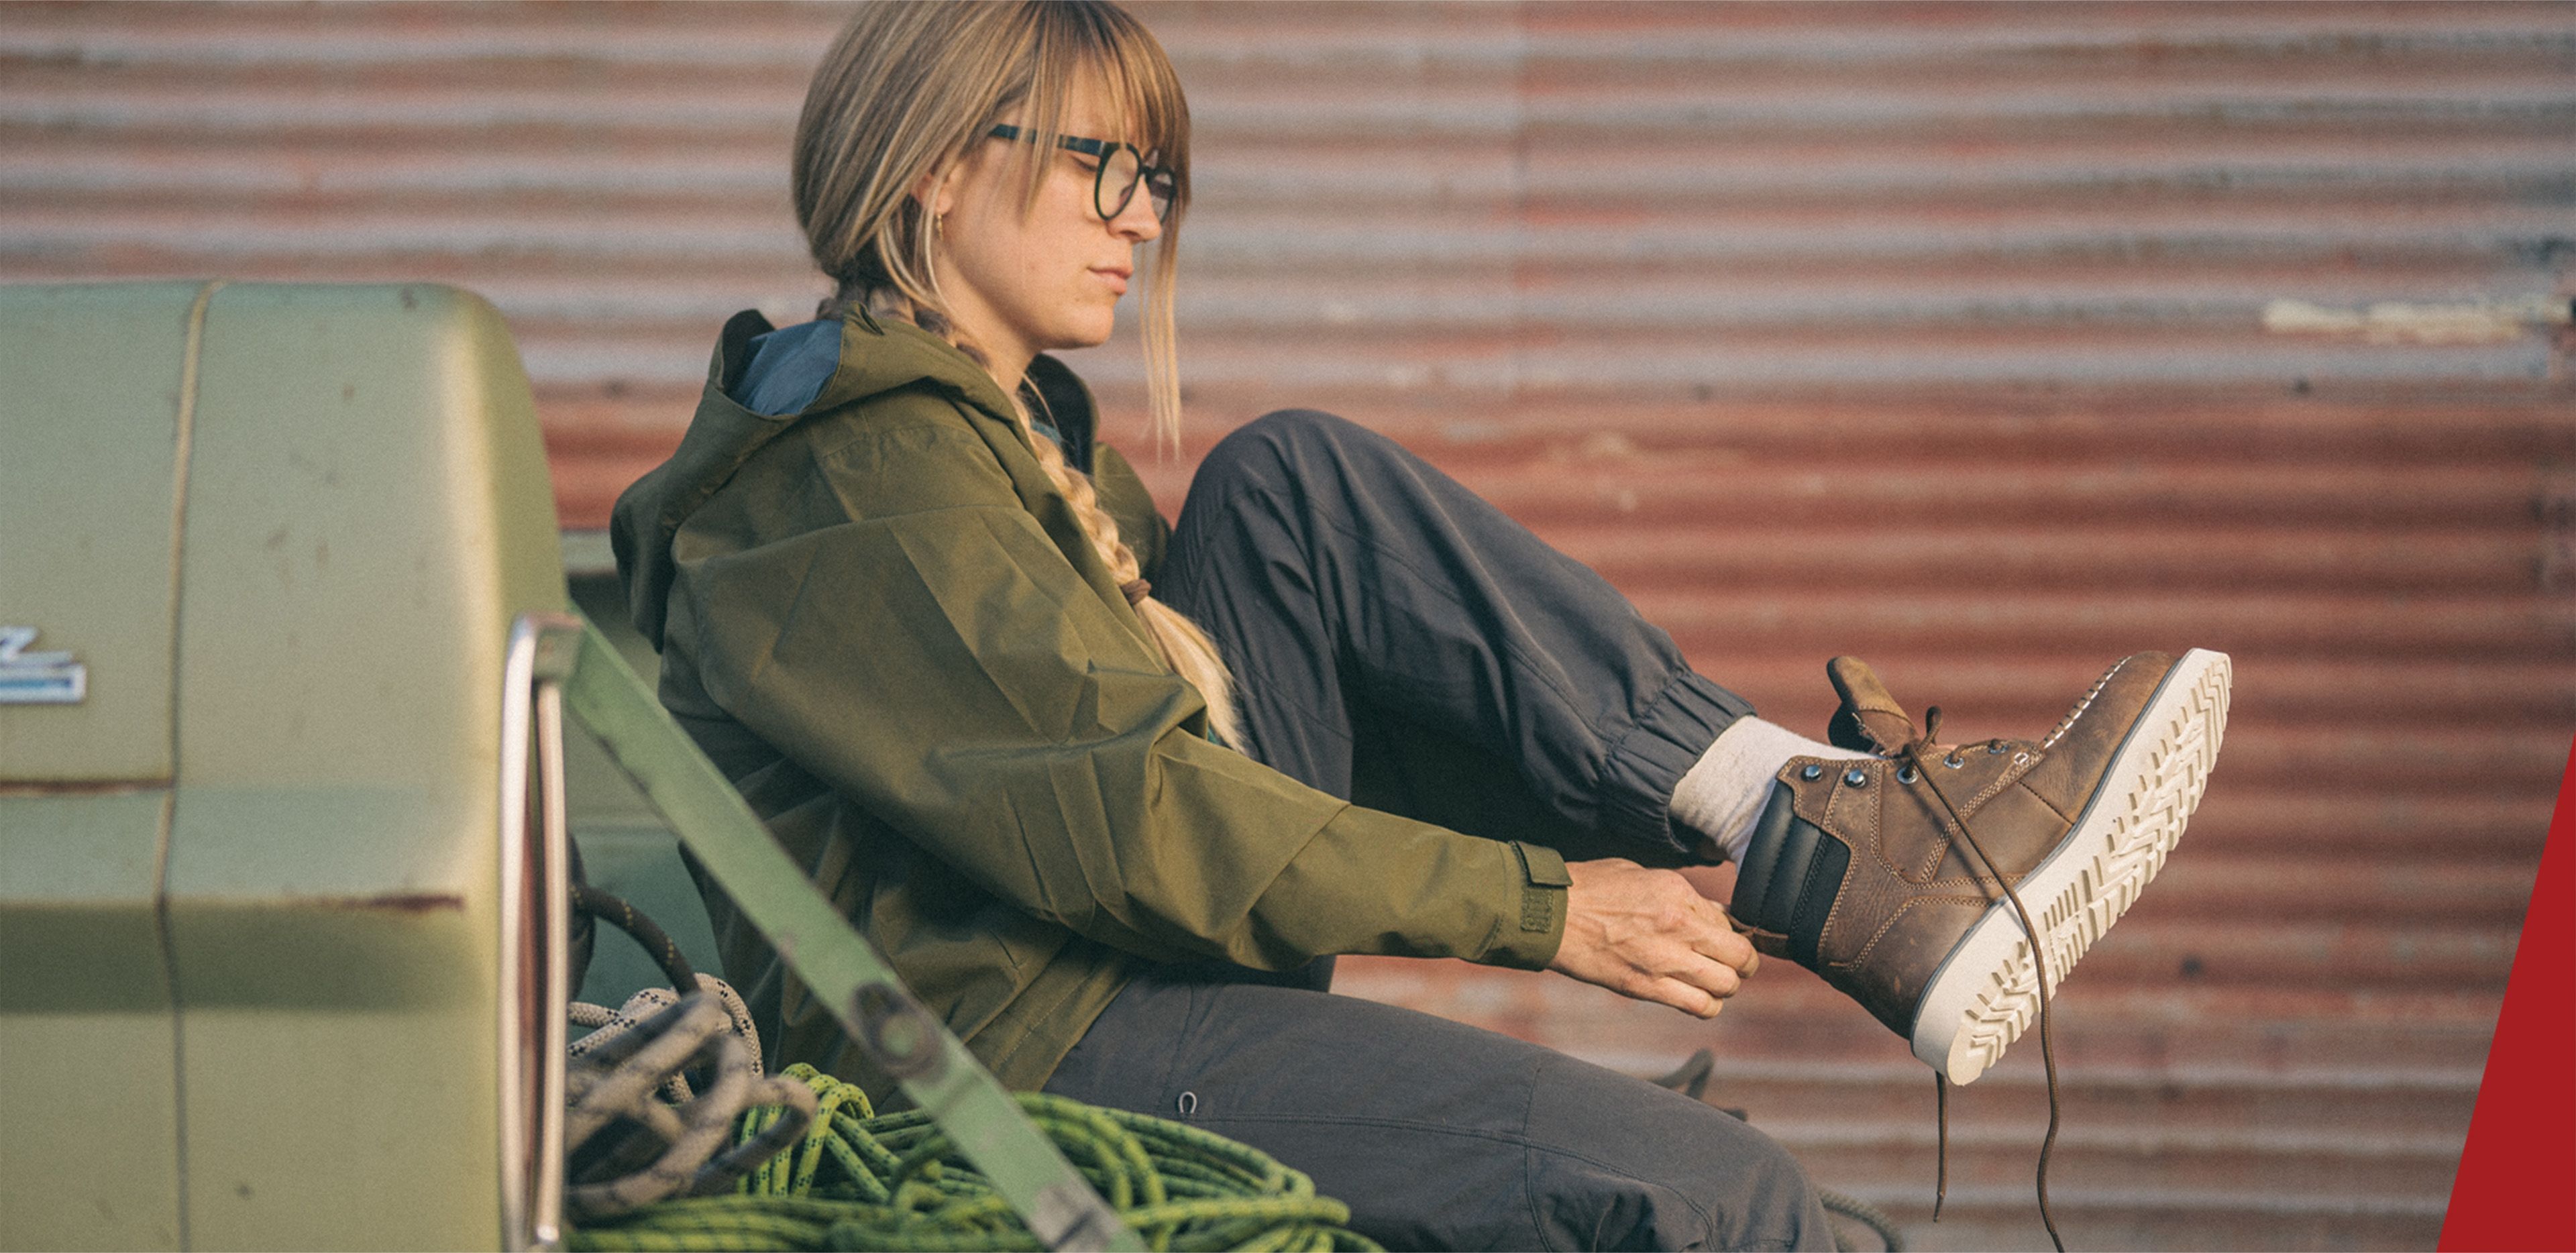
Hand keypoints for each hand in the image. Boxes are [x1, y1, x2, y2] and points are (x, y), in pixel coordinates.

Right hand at [1545, 857, 1759, 1017]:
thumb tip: (1712, 912)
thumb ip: (1681, 895)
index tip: (1723, 938)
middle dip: (1742, 962)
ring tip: (1711, 982)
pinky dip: (1706, 1006)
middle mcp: (1680, 926)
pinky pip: (1699, 1007)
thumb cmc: (1590, 889)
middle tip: (1732, 964)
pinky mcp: (1647, 988)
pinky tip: (1696, 997)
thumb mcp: (1641, 874)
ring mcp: (1665, 959)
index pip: (1731, 921)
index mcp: (1678, 892)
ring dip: (1725, 986)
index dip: (1731, 932)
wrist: (1551, 915)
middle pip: (1741, 956)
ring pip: (1727, 985)